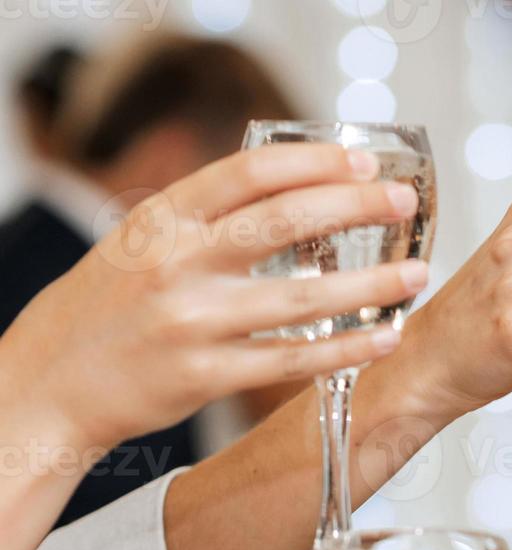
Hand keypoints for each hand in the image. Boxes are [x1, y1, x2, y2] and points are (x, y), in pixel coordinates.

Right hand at [1, 144, 428, 449]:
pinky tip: (384, 338)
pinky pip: (292, 359)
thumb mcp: (142, 241)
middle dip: (358, 206)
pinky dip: (346, 349)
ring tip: (415, 274)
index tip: (364, 162)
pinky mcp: (204, 376)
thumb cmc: (110, 306)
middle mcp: (177, 262)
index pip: (251, 172)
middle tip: (406, 202)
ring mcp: (191, 321)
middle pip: (287, 221)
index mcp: (163, 218)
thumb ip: (207, 219)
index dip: (316, 162)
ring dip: (371, 285)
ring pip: (303, 296)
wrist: (51, 381)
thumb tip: (297, 191)